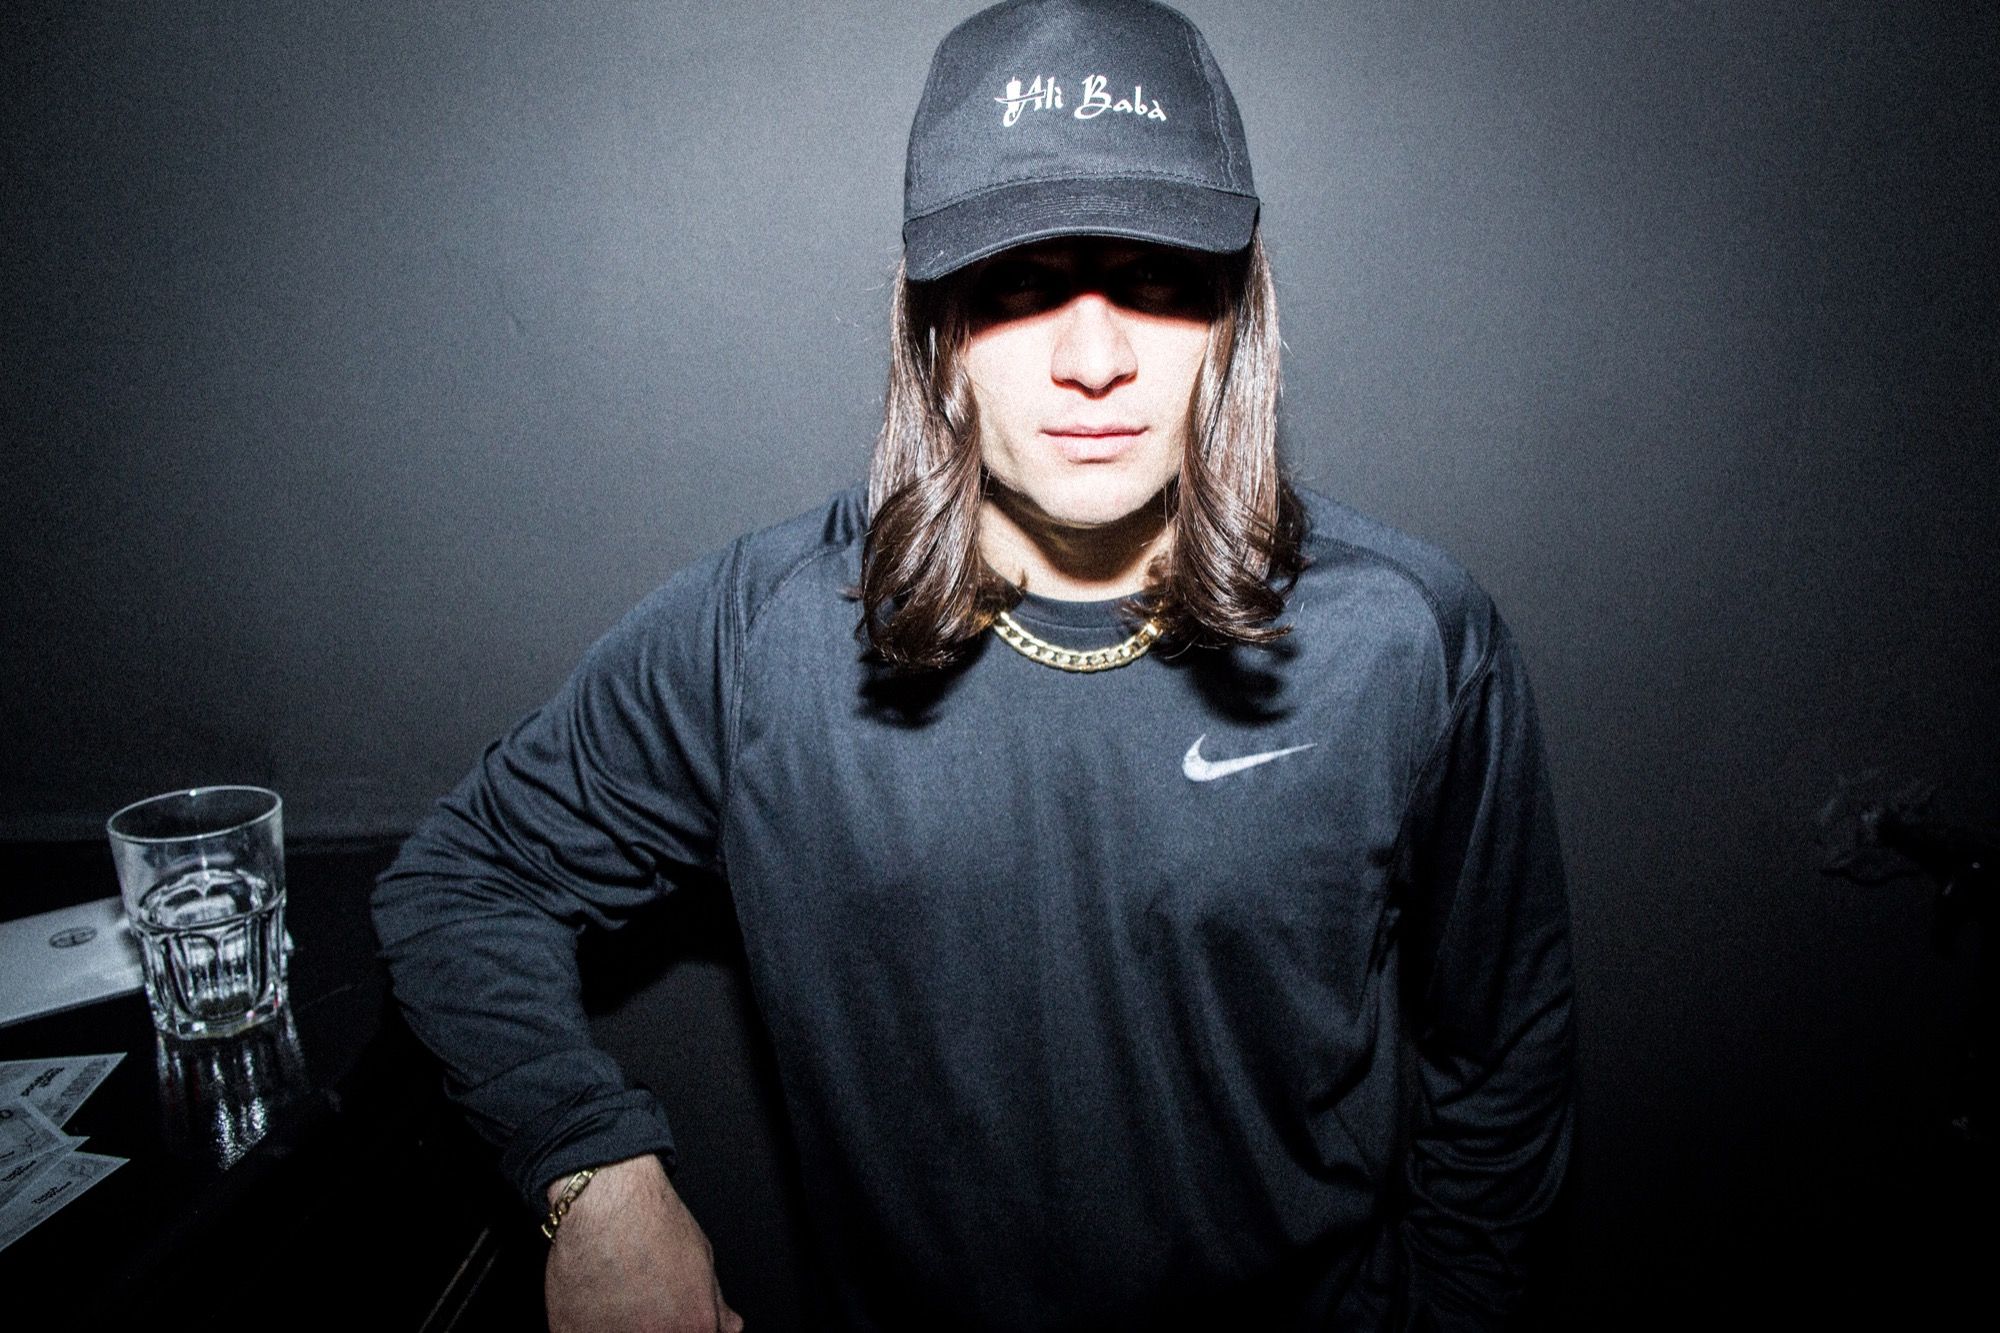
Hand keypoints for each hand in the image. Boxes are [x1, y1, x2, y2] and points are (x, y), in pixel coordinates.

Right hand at [544, 1154, 743, 1332]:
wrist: (606, 1200)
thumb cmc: (651, 1223)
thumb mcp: (703, 1259)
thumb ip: (715, 1304)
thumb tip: (726, 1325)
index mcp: (693, 1330)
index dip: (684, 1327)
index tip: (674, 1319)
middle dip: (652, 1327)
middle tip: (643, 1305)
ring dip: (616, 1328)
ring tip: (616, 1298)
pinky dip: (584, 1325)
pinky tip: (591, 1300)